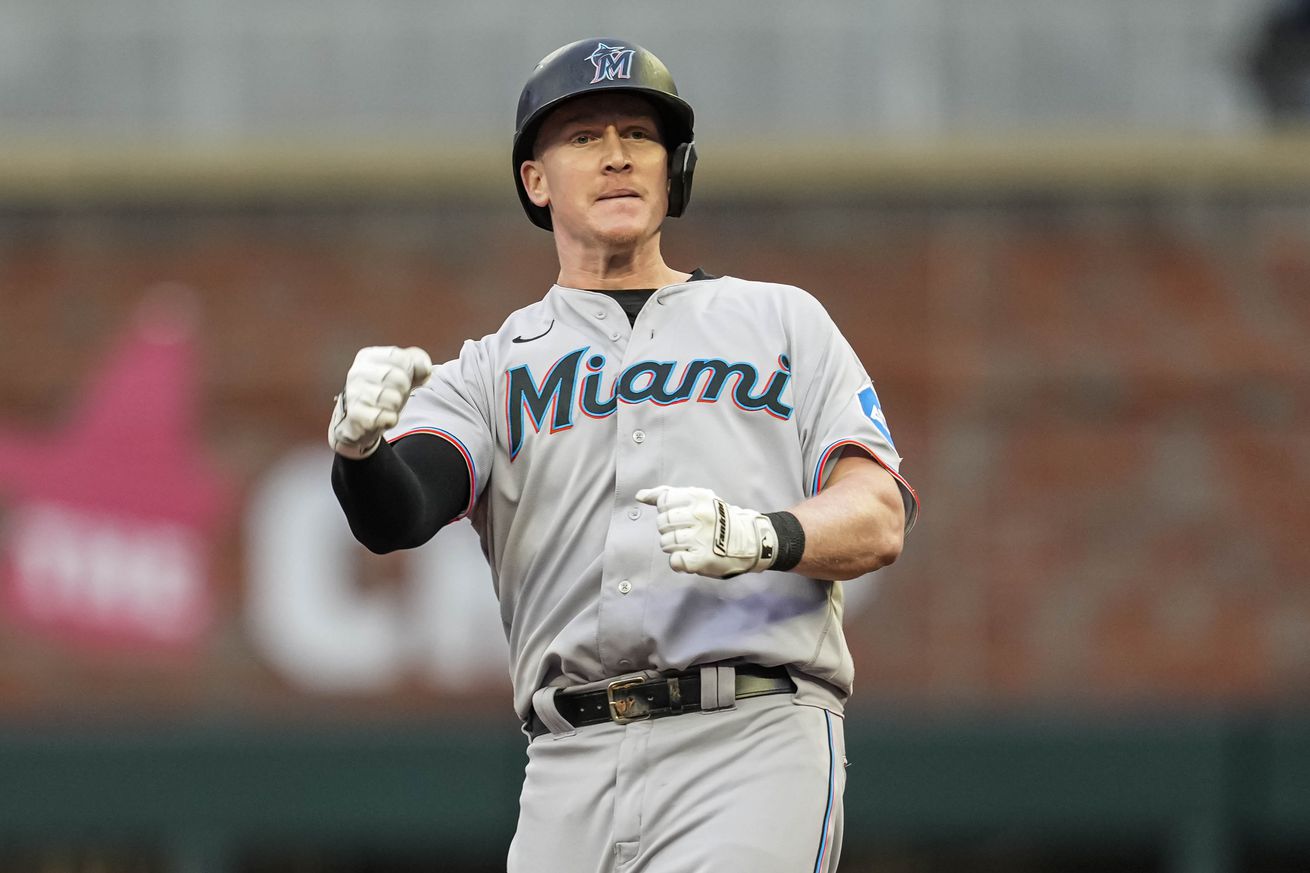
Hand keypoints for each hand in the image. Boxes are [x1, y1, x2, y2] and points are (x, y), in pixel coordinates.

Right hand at [328, 346, 432, 458]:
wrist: (359, 420)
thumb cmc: (384, 390)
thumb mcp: (402, 372)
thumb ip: (417, 362)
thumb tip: (425, 368)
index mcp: (368, 356)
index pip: (402, 358)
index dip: (410, 371)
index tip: (402, 377)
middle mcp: (357, 372)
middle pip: (400, 379)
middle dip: (404, 390)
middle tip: (394, 394)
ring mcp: (354, 393)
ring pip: (393, 399)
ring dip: (396, 406)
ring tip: (386, 405)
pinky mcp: (355, 414)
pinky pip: (385, 417)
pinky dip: (390, 420)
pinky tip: (382, 417)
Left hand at [635, 485, 777, 578]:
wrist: (750, 541)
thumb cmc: (719, 520)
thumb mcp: (699, 499)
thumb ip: (669, 495)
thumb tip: (640, 495)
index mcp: (698, 497)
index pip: (664, 502)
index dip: (667, 511)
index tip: (681, 516)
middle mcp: (699, 515)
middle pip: (662, 523)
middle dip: (669, 530)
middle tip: (686, 533)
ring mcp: (701, 538)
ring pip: (666, 543)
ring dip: (674, 547)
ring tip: (689, 546)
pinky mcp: (702, 559)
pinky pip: (675, 561)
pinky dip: (679, 562)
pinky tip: (690, 558)